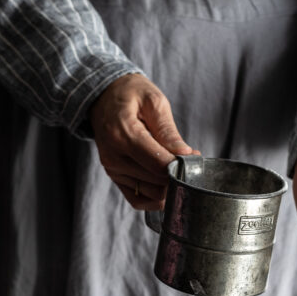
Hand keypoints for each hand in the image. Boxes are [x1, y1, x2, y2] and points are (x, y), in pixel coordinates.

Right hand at [89, 73, 197, 210]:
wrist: (103, 98)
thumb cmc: (131, 95)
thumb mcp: (153, 101)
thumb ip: (168, 130)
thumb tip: (185, 154)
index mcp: (123, 135)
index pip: (158, 164)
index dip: (181, 165)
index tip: (193, 155)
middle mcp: (114, 157)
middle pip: (157, 182)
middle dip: (178, 174)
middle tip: (188, 158)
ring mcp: (113, 170)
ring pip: (151, 194)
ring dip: (169, 186)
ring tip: (175, 165)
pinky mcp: (115, 178)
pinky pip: (138, 201)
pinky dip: (156, 198)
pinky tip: (165, 182)